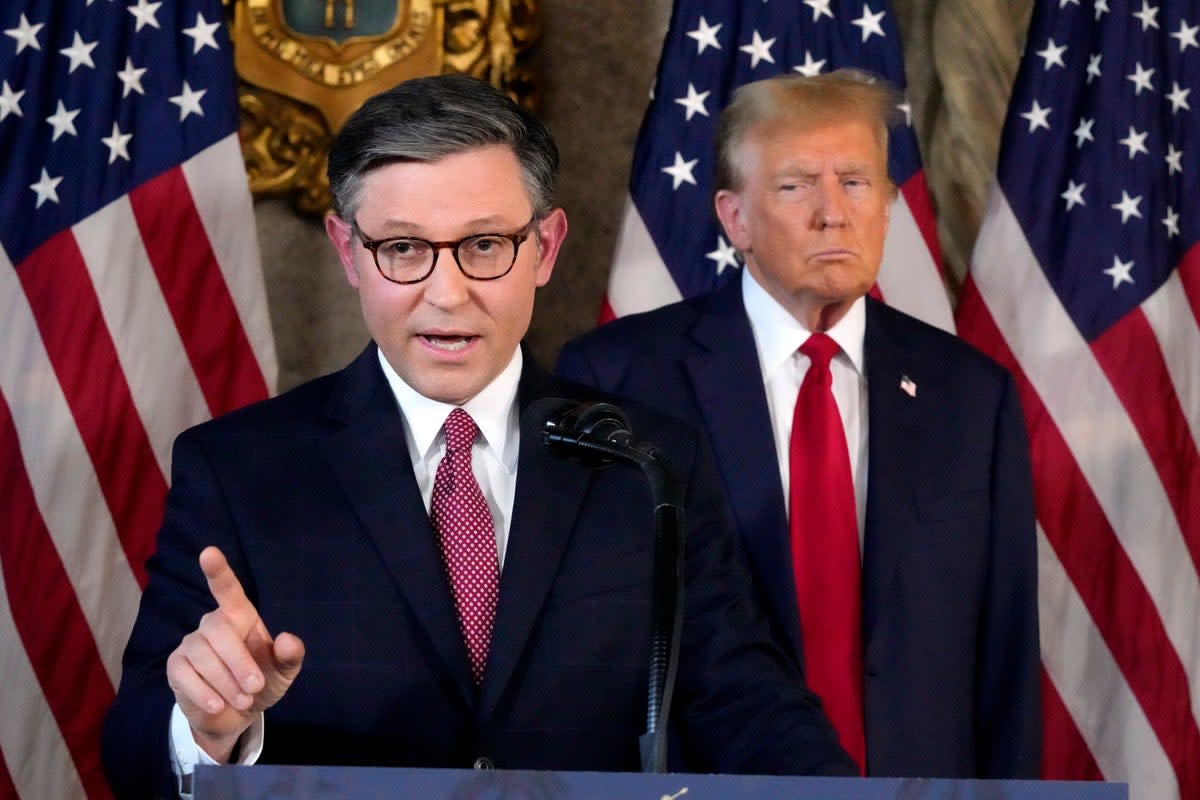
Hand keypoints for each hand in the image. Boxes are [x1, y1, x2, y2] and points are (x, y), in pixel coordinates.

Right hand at [166, 546, 304, 761]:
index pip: (228, 590)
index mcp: (240, 617)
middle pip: (218, 630)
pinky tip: (218, 706)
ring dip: (225, 681)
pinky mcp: (176, 667)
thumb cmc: (261, 683)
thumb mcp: (282, 673)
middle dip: (238, 661)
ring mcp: (191, 644)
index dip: (219, 571)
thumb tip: (288, 639)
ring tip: (243, 700)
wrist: (236, 716)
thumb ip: (289, 656)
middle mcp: (213, 625)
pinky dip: (204, 693)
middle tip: (255, 687)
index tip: (209, 552)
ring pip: (202, 654)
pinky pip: (184, 675)